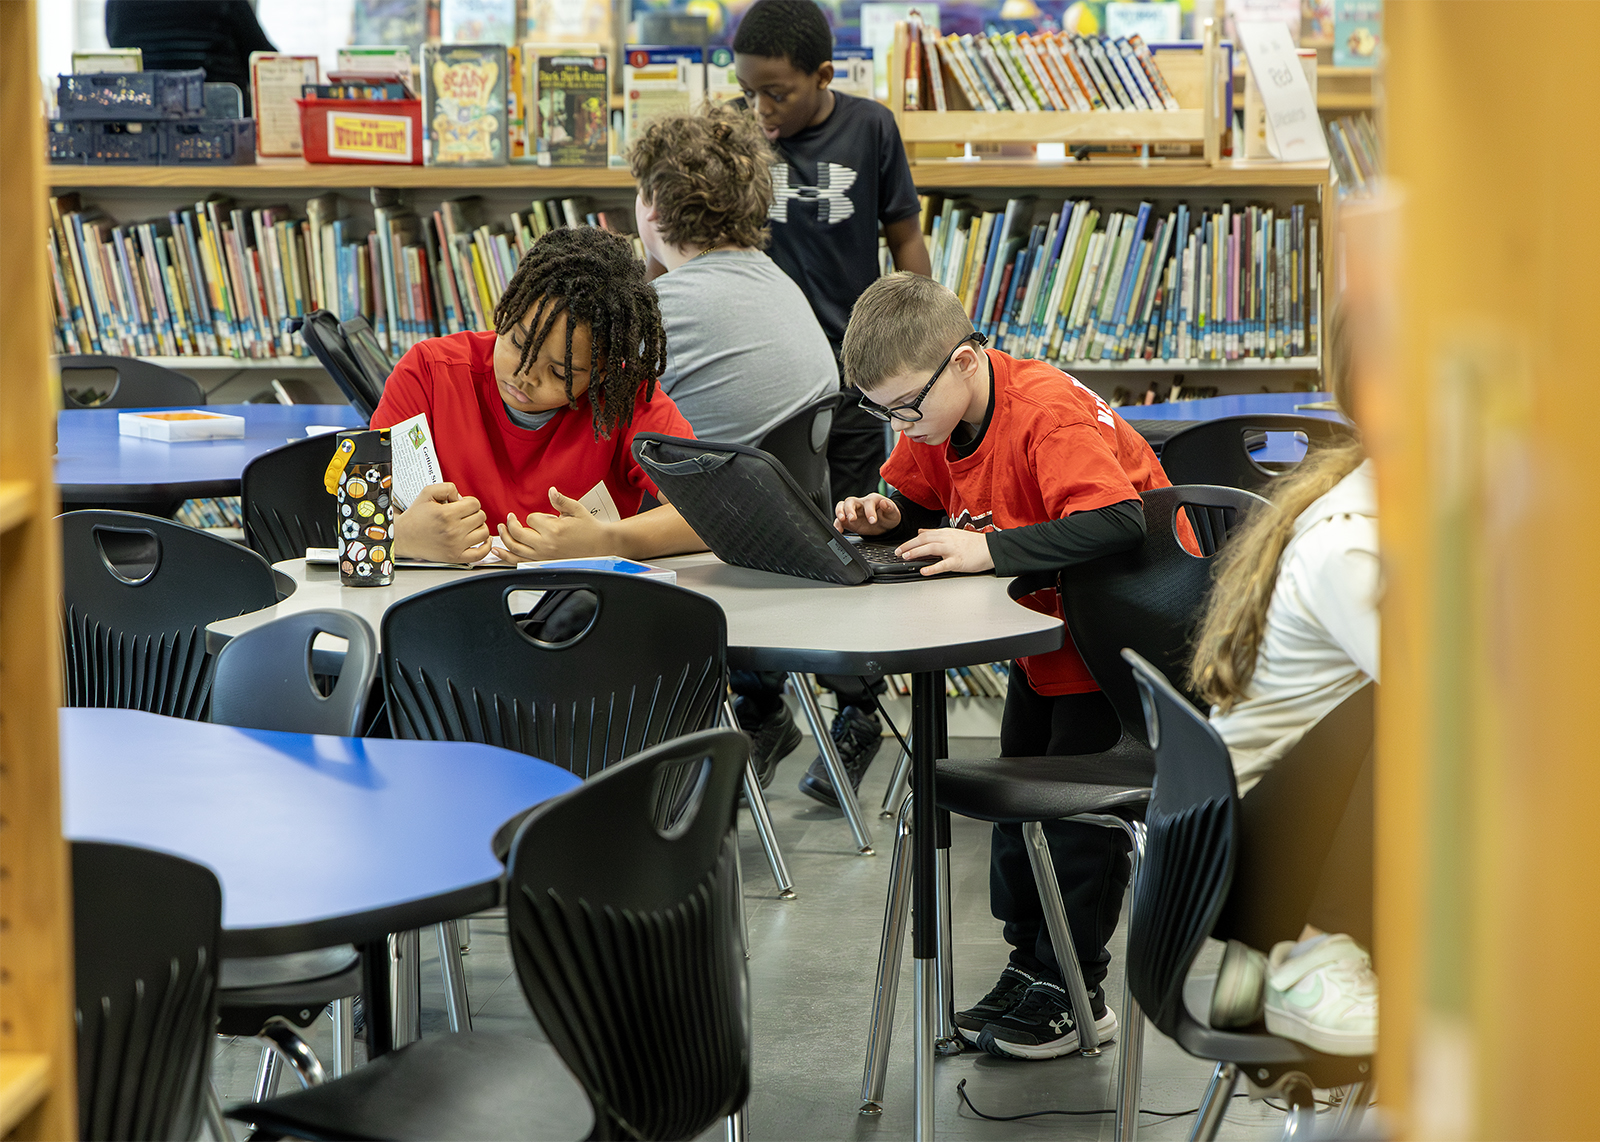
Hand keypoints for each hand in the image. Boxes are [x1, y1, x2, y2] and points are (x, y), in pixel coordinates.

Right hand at [393, 482, 491, 562]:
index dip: (469, 502)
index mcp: (446, 514)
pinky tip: (482, 539)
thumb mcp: (427, 493)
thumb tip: (462, 497)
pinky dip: (485, 546)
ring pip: (484, 532)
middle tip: (462, 515)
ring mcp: (455, 546)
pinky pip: (480, 554)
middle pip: (481, 517)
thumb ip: (447, 488)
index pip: (475, 504)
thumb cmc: (415, 516)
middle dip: (473, 513)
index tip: (461, 505)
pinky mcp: (456, 557)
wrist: (404, 537)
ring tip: (469, 525)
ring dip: (479, 527)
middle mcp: (453, 531)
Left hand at [497, 487, 612, 560]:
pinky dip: (507, 557)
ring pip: (515, 548)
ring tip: (501, 530)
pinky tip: (498, 551)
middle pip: (517, 533)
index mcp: (554, 529)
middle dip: (511, 523)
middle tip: (509, 518)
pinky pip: (520, 562)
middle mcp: (546, 544)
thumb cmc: (590, 529)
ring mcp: (543, 556)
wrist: (601, 547)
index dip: (536, 516)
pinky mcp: (543, 563)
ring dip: (504, 538)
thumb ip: (561, 500)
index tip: (545, 518)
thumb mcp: (577, 510)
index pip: (531, 519)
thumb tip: (551, 491)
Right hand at [835, 493, 900, 535]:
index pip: (868, 502)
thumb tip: (884, 503)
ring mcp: (853, 511)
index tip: (873, 520)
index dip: (869, 511)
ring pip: (842, 507)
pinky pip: (839, 520)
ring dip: (840, 512)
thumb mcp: (893, 513)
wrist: (885, 525)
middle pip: (850, 501)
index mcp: (872, 500)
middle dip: (850, 509)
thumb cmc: (888, 516)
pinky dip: (837, 524)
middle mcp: (861, 503)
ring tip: (842, 520)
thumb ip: (889, 508)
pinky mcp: (849, 521)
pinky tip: (839, 530)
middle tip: (853, 519)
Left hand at [896, 528, 994, 575]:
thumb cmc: (973, 544)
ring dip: (916, 552)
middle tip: (898, 552)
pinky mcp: (959, 561)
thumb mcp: (953, 534)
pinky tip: (924, 571)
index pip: (924, 535)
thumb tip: (921, 531)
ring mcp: (953, 550)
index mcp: (946, 533)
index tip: (900, 547)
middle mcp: (948, 539)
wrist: (991, 549)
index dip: (910, 541)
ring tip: (906, 557)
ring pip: (931, 548)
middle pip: (924, 540)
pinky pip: (944, 564)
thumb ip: (935, 533)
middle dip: (909, 546)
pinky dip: (932, 568)